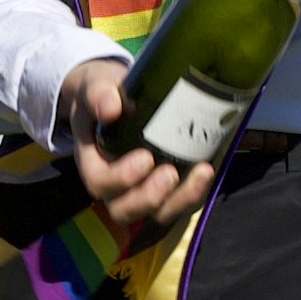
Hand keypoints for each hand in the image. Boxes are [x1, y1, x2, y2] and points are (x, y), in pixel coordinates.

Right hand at [60, 61, 210, 245]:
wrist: (122, 96)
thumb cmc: (105, 94)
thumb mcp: (95, 87)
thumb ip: (98, 94)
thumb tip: (111, 107)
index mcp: (93, 162)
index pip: (99, 183)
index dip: (120, 179)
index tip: (145, 158)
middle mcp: (115, 185)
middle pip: (124, 209)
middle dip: (149, 198)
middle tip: (170, 173)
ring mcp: (142, 190)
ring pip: (157, 212)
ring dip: (179, 200)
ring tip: (201, 174)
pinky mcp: (168, 188)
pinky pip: (181, 202)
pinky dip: (195, 192)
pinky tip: (208, 170)